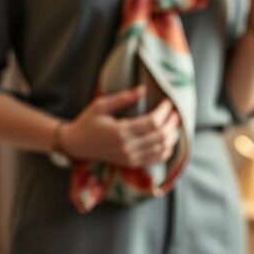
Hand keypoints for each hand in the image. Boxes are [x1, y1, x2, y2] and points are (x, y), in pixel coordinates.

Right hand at [61, 85, 181, 167]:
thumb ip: (123, 98)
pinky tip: (169, 139)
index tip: (168, 102)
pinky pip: (156, 159)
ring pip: (161, 148)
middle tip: (176, 113)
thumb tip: (143, 90)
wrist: (77, 145)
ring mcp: (130, 158)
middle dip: (172, 123)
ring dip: (172, 136)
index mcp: (120, 132)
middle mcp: (127, 147)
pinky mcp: (131, 163)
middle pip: (160, 136)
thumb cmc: (88, 121)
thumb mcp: (101, 105)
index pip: (152, 122)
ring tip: (174, 124)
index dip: (164, 111)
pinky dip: (166, 149)